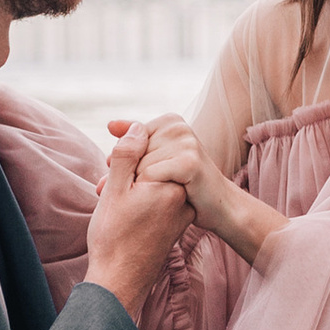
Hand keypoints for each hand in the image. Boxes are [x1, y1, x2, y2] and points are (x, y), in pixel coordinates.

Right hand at [84, 126, 188, 321]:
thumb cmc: (112, 238)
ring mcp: (181, 213)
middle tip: (107, 192)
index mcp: (171, 186)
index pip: (149, 149)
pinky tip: (124, 215)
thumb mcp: (114, 190)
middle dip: (128, 172)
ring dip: (131, 186)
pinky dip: (140, 201)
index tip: (110, 182)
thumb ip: (127, 154)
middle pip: (153, 165)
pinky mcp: (176, 224)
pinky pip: (158, 200)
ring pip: (154, 182)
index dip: (123, 159)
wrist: (119, 282)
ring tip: (114, 207)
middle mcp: (182, 198)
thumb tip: (138, 127)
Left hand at [108, 114, 283, 273]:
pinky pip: (149, 176)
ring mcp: (185, 142)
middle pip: (132, 154)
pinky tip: (169, 197)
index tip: (146, 179)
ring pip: (138, 166)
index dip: (130, 166)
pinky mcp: (188, 161)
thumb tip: (109, 125)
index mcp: (170, 120)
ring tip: (164, 195)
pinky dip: (152, 192)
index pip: (128, 142)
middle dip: (134, 177)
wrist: (220, 208)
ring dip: (144, 188)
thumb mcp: (157, 160)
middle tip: (154, 191)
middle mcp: (178, 126)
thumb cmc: (186, 186)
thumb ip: (133, 142)